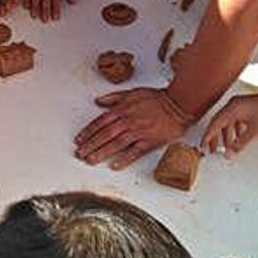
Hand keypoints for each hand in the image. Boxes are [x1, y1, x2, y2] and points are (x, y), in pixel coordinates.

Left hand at [74, 88, 196, 169]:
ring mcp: (138, 132)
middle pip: (104, 134)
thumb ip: (114, 97)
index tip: (79, 139)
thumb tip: (99, 101)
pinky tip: (114, 165)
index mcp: (122, 109)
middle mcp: (128, 121)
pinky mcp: (150, 141)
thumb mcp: (132, 92)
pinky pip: (134, 152)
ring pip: (116, 144)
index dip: (88, 131)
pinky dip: (124, 158)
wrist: (178, 104)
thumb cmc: (157, 98)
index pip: (100, 122)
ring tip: (90, 160)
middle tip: (79, 153)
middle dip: (90, 144)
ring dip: (101, 152)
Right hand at [201, 89, 257, 157]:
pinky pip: (236, 120)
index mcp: (232, 108)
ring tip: (226, 147)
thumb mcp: (256, 131)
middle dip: (214, 137)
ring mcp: (240, 105)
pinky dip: (235, 130)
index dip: (207, 137)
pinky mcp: (247, 107)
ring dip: (225, 135)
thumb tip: (229, 154)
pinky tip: (239, 139)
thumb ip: (241, 144)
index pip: (214, 124)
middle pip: (218, 122)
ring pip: (227, 122)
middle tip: (211, 150)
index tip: (203, 147)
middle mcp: (234, 105)